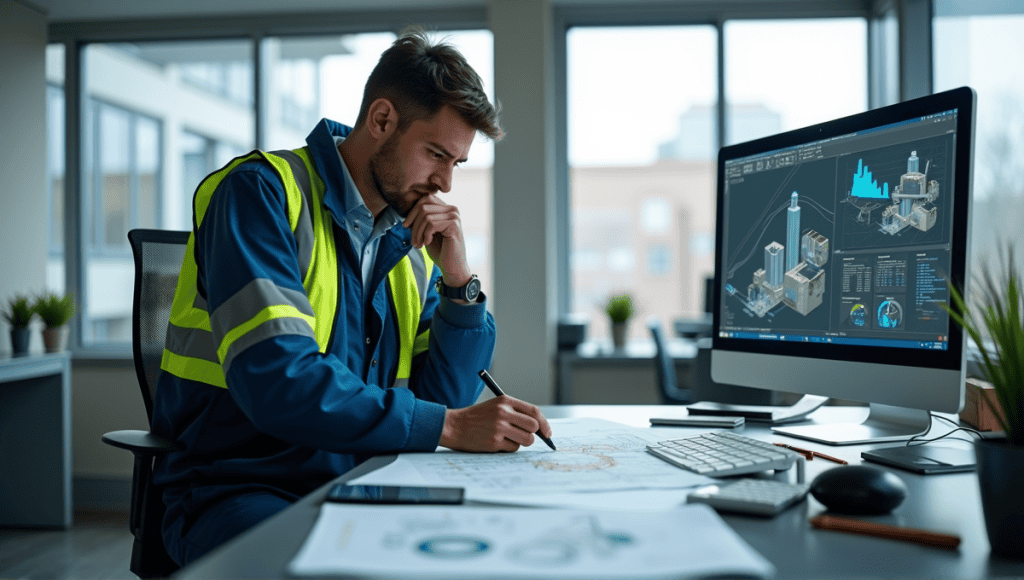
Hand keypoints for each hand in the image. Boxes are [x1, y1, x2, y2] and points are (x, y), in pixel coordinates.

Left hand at [403, 194, 470, 286]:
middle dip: (414, 224)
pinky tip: (428, 243)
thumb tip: (407, 212)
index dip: (413, 211)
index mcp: (446, 208)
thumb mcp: (427, 232)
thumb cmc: (440, 251)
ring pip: (426, 216)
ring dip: (418, 232)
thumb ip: (421, 219)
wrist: (452, 267)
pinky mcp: (454, 225)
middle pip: (423, 207)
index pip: (425, 199)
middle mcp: (452, 209)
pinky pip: (431, 224)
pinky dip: (425, 235)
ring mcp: (454, 216)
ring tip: (418, 244)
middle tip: (413, 240)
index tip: (406, 226)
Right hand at [438, 396, 553, 451]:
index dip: (544, 423)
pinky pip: (513, 449)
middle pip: (533, 426)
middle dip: (533, 435)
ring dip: (521, 443)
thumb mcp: (495, 407)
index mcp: (505, 401)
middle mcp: (503, 413)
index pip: (534, 411)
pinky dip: (509, 448)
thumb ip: (516, 413)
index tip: (547, 433)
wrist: (454, 426)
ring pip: (526, 440)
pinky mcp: (494, 441)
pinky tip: (497, 443)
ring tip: (508, 439)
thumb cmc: (477, 418)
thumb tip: (539, 428)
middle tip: (524, 437)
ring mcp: (499, 427)